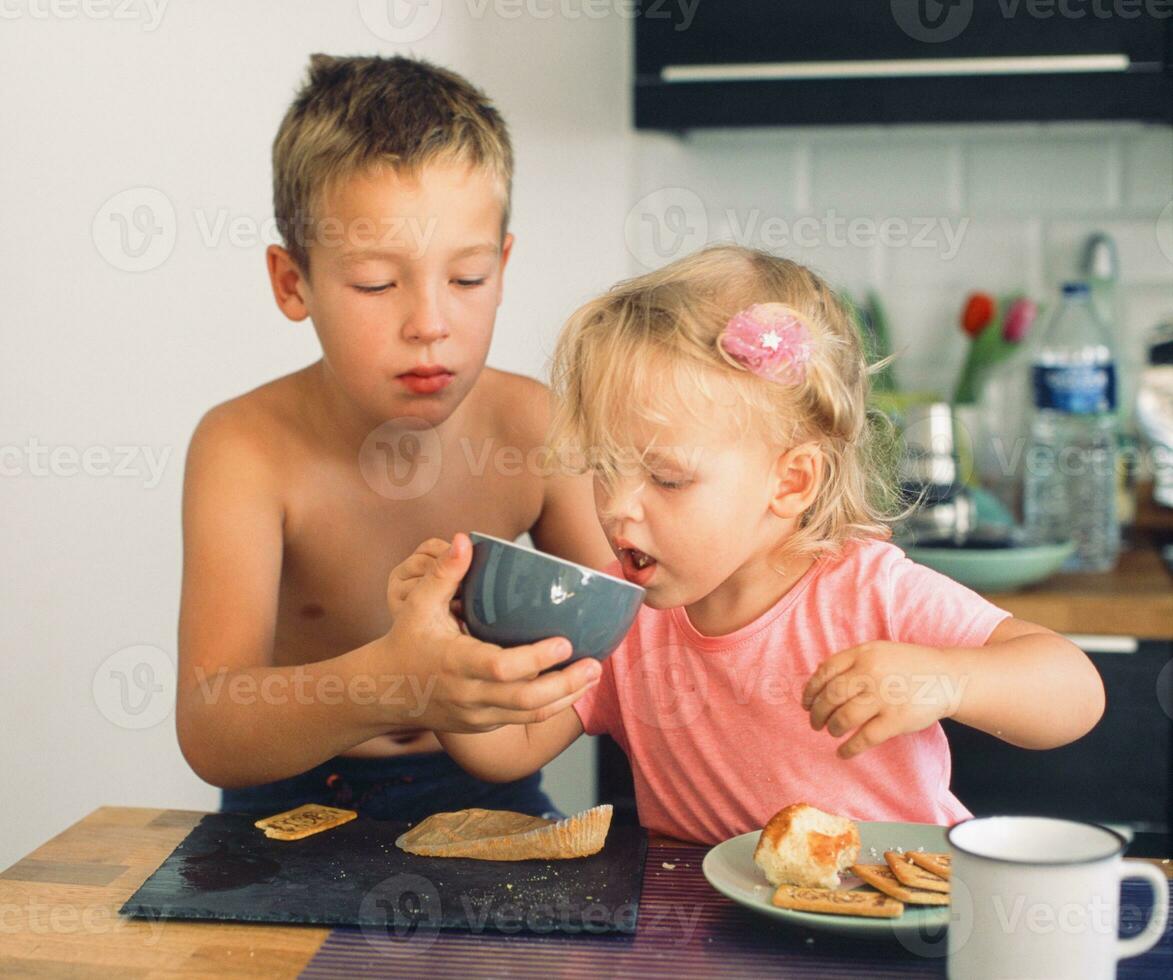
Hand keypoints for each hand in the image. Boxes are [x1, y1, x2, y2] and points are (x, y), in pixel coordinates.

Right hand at [378, 533, 601, 732]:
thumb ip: (443, 573)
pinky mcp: (483, 726)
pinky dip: (550, 706)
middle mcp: (469, 694)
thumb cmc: (406, 641)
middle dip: (566, 684)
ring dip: (566, 698)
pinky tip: (571, 689)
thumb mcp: (418, 605)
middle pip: (526, 699)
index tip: (565, 642)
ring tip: (593, 675)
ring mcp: (477, 715)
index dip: (536, 659)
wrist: (385, 692)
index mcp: (456, 663)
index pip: (501, 668)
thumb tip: (464, 539)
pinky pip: (522, 721)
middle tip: (595, 664)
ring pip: (530, 715)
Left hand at [801, 641, 961, 758]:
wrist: (947, 677)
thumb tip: (817, 677)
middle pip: (830, 696)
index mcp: (864, 654)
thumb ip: (851, 661)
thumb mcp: (879, 651)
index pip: (825, 672)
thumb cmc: (908, 665)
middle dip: (817, 712)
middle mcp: (871, 673)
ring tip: (831, 731)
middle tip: (815, 722)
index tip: (805, 702)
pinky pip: (864, 738)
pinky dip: (849, 748)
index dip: (810, 690)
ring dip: (831, 728)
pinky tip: (842, 752)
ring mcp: (884, 697)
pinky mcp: (896, 720)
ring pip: (843, 717)